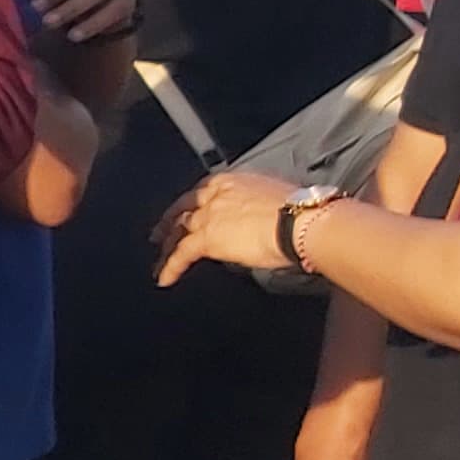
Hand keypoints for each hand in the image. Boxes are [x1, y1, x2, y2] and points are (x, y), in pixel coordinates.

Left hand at [155, 169, 298, 284]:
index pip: (202, 191)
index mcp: (233, 180)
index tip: (185, 212)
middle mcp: (215, 194)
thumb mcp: (271, 197)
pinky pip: (181, 253)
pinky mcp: (205, 238)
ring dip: (167, 245)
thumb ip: (252, 205)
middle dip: (170, 221)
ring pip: (179, 230)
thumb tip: (250, 219)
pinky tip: (164, 278)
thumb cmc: (300, 212)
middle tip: (159, 234)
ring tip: (159, 259)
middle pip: (185, 208)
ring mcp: (208, 215)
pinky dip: (170, 267)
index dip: (191, 204)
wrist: (300, 221)